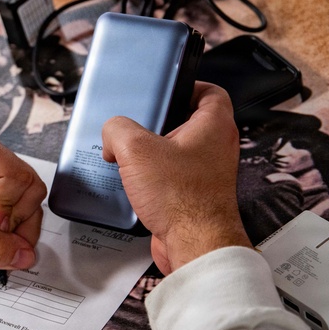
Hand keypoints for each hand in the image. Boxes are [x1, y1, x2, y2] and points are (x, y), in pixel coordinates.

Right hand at [101, 82, 251, 273]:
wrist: (193, 244)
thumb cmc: (181, 198)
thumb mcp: (135, 149)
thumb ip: (117, 130)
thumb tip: (112, 134)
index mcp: (214, 126)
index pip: (211, 92)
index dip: (189, 85)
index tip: (168, 88)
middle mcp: (216, 147)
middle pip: (188, 121)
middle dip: (159, 123)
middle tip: (139, 125)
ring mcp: (208, 173)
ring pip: (178, 151)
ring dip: (154, 153)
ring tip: (131, 156)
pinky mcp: (195, 195)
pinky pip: (173, 177)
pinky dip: (154, 177)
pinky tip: (134, 183)